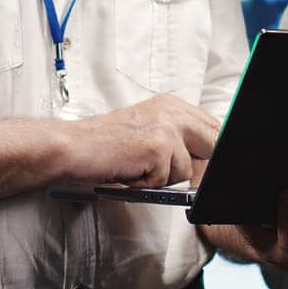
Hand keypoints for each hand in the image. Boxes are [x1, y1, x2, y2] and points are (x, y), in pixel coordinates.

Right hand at [64, 95, 218, 186]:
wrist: (73, 147)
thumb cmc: (104, 144)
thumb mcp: (147, 131)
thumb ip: (177, 138)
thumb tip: (206, 158)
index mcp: (171, 104)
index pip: (214, 127)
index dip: (211, 150)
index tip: (202, 163)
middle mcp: (172, 111)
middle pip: (212, 144)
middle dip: (194, 165)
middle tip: (162, 169)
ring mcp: (167, 127)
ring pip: (187, 170)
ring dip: (161, 178)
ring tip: (137, 167)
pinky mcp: (158, 147)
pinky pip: (167, 181)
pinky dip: (147, 184)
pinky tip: (129, 171)